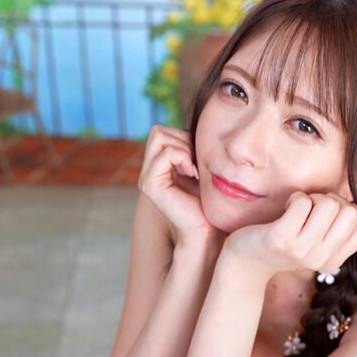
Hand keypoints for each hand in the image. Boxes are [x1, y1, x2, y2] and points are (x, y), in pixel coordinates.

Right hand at [138, 125, 218, 239]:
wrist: (207, 229)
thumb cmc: (209, 202)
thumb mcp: (200, 169)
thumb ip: (191, 151)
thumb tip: (194, 128)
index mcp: (158, 167)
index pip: (163, 132)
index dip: (184, 138)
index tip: (199, 158)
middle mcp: (148, 171)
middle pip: (158, 132)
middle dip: (182, 139)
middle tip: (196, 160)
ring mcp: (147, 178)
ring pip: (159, 138)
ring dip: (183, 147)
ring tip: (194, 167)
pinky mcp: (151, 185)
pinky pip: (164, 154)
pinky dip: (182, 157)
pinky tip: (192, 173)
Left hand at [220, 191, 356, 285]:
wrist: (245, 261)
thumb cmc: (284, 243)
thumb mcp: (316, 243)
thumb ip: (337, 229)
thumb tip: (356, 203)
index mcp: (334, 260)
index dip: (349, 211)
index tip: (327, 215)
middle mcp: (321, 258)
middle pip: (349, 212)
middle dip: (332, 201)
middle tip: (311, 209)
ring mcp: (301, 250)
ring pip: (329, 204)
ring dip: (312, 198)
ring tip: (297, 209)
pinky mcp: (281, 238)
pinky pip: (302, 201)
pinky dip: (296, 197)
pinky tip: (285, 209)